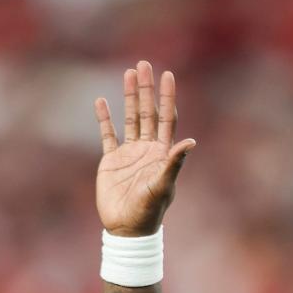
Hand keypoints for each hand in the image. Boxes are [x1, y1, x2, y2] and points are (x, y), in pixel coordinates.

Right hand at [94, 60, 195, 236]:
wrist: (127, 228)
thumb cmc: (149, 210)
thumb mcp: (163, 185)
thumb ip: (174, 163)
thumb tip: (191, 142)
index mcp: (163, 152)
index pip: (166, 118)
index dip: (167, 97)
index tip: (168, 74)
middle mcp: (148, 149)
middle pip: (147, 112)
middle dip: (146, 89)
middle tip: (144, 64)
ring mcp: (130, 153)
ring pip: (130, 118)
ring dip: (128, 96)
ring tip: (129, 72)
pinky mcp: (112, 160)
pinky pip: (107, 134)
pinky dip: (104, 118)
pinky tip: (102, 101)